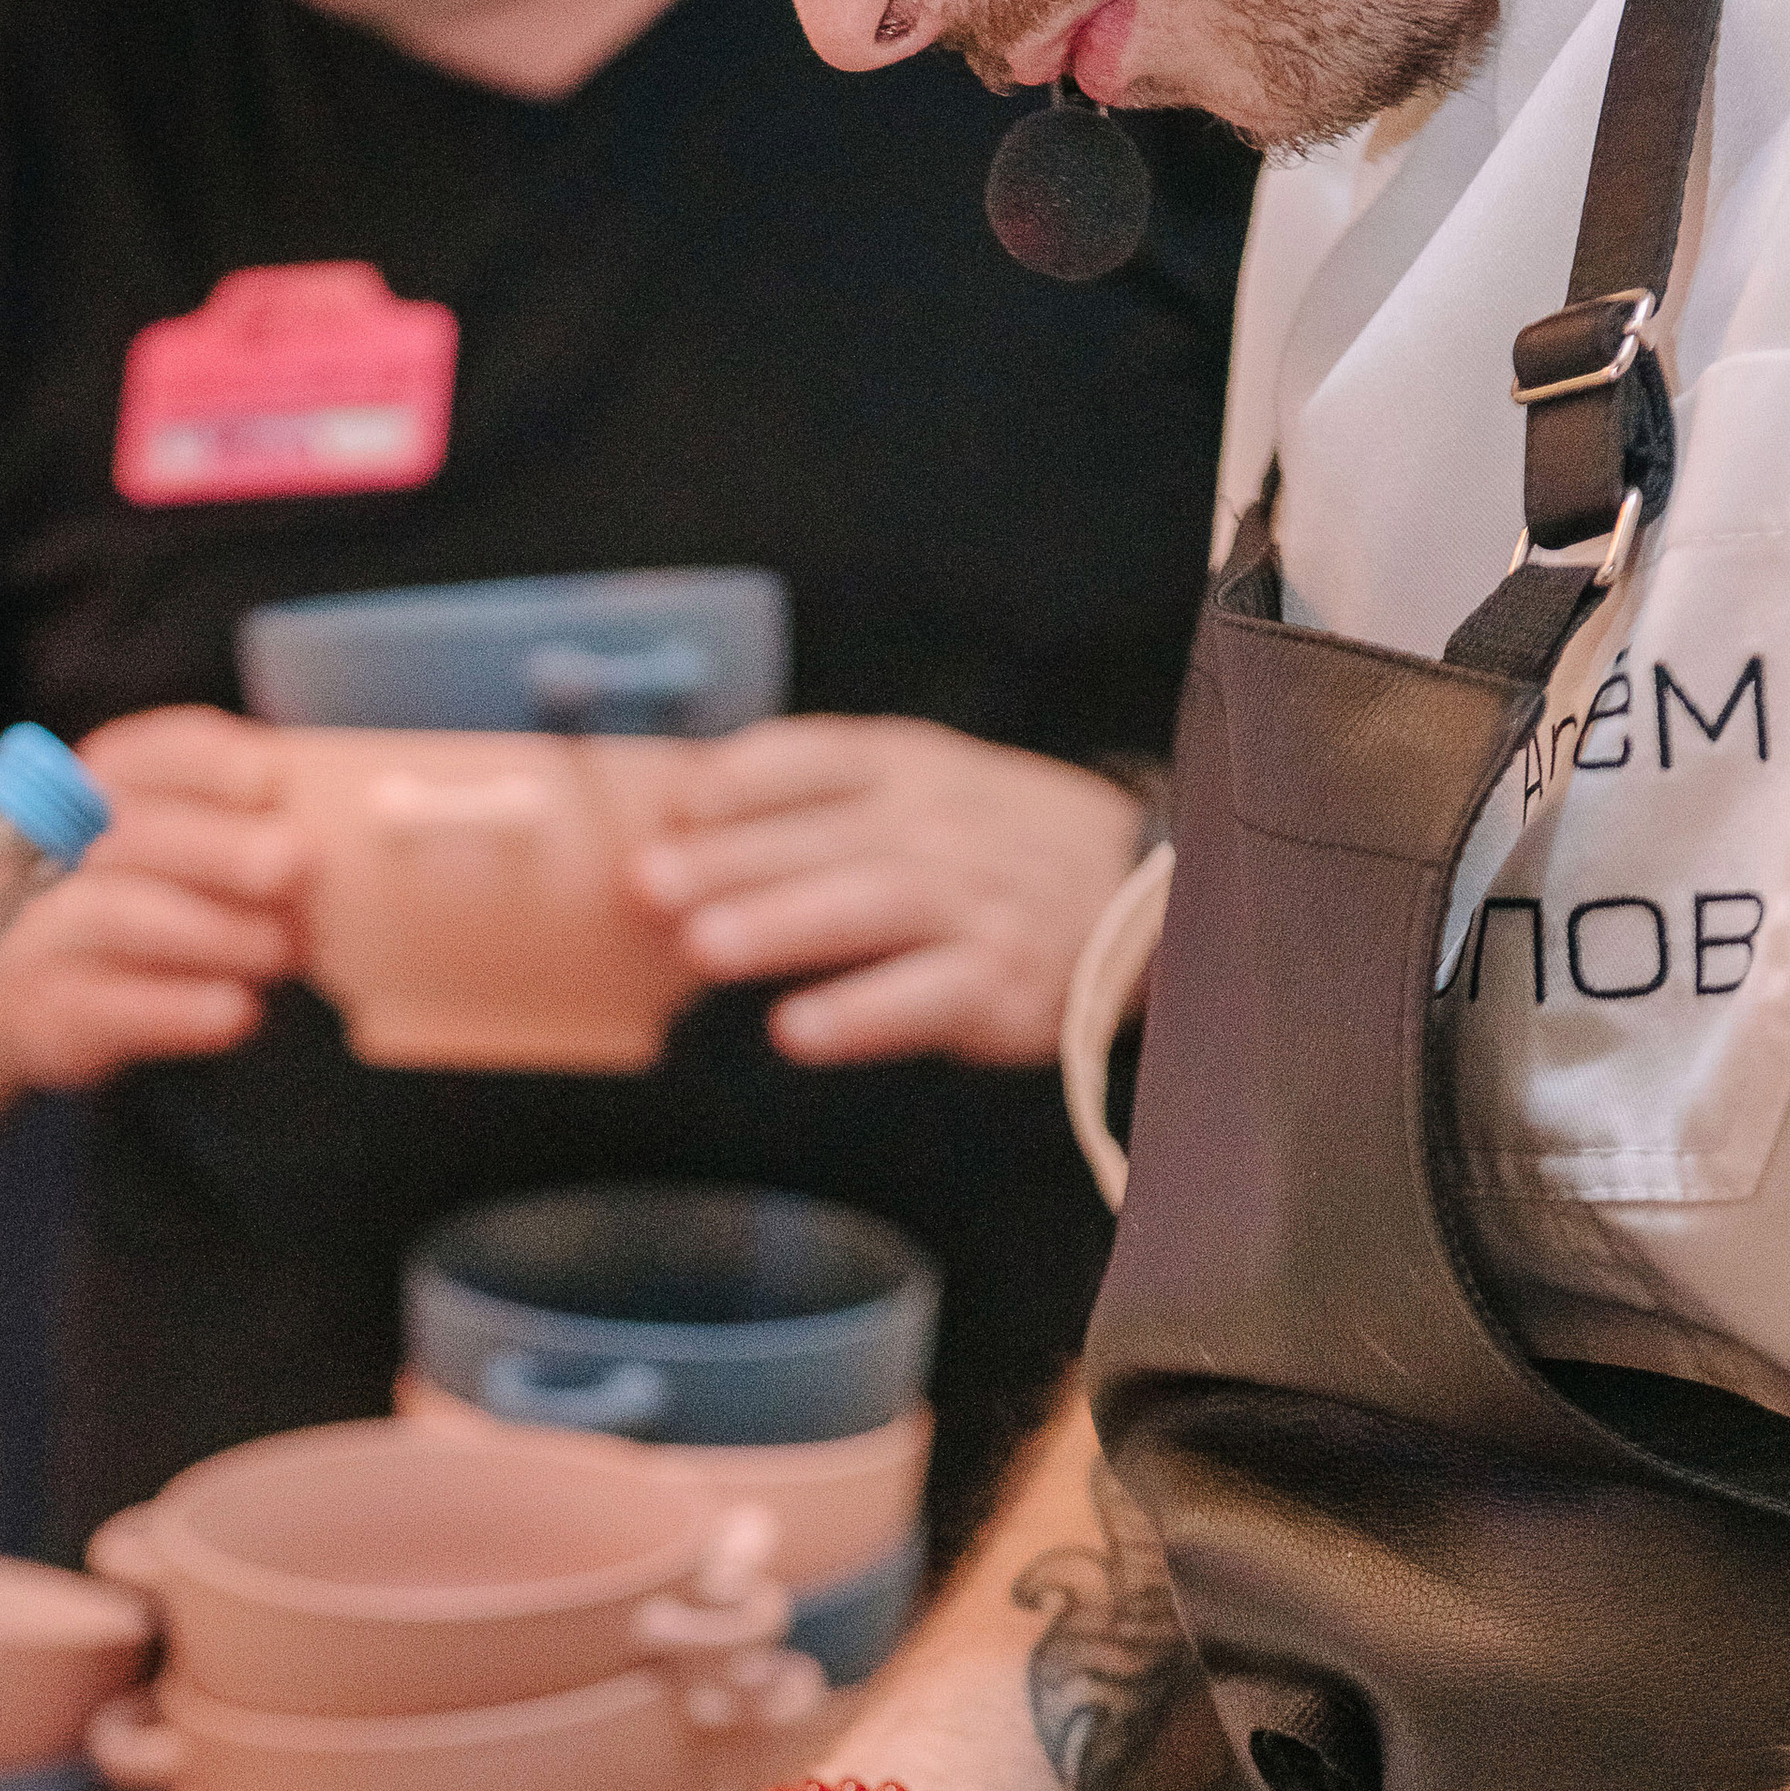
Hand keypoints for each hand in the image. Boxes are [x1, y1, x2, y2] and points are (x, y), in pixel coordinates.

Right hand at [0, 705, 307, 1093]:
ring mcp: (37, 933)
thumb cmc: (129, 922)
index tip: (271, 777)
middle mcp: (56, 852)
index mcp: (94, 794)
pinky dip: (177, 1009)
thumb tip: (344, 830)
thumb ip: (240, 835)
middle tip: (298, 864)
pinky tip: (238, 1012)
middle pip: (132, 832)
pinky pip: (104, 1006)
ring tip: (284, 951)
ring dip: (209, 930)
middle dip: (220, 846)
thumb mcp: (170, 863)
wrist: (4, 1005)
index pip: (143, 755)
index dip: (207, 760)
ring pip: (113, 914)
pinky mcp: (40, 1013)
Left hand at [630, 718, 1144, 1066]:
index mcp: (911, 767)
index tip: (669, 806)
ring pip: (873, 906)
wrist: (1146, 892)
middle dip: (731, 862)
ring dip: (784, 926)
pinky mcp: (1006, 983)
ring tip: (701, 947)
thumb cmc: (996, 844)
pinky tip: (795, 1031)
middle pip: (828, 836)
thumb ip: (814, 792)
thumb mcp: (921, 786)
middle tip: (643, 886)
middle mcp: (943, 826)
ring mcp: (978, 904)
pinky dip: (861, 1013)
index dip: (740, 781)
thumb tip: (683, 806)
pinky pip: (927, 996)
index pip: (816, 758)